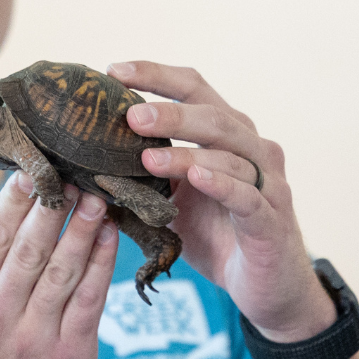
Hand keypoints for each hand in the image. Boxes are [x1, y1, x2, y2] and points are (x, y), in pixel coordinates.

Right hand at [0, 172, 120, 358]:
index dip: (16, 197)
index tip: (36, 163)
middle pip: (30, 247)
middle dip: (55, 204)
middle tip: (77, 167)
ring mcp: (33, 338)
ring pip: (63, 270)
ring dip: (83, 229)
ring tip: (99, 195)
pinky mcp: (70, 356)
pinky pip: (89, 300)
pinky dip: (101, 264)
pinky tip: (111, 236)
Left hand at [109, 61, 336, 342]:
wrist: (267, 287)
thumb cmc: (219, 236)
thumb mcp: (175, 201)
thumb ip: (147, 175)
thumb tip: (86, 160)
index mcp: (228, 135)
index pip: (194, 90)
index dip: (157, 76)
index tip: (114, 71)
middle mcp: (253, 149)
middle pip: (215, 116)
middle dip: (170, 114)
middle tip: (130, 115)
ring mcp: (267, 183)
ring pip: (230, 154)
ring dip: (186, 154)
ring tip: (146, 158)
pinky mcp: (271, 219)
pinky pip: (247, 196)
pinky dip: (222, 184)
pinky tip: (196, 178)